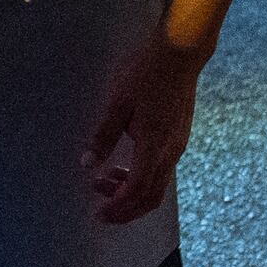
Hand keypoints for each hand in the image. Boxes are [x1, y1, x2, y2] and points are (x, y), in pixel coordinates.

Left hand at [83, 30, 207, 223]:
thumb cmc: (146, 74)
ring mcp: (178, 145)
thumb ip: (102, 136)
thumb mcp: (117, 103)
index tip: (99, 213)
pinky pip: (162, 171)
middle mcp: (171, 152)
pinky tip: (124, 165)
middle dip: (125, 209)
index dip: (118, 207)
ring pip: (158, 185)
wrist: (180, 54)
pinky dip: (142, 178)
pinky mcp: (179, 137)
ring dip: (132, 193)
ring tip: (105, 181)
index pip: (137, 190)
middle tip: (101, 209)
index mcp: (154, 146)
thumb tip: (87, 164)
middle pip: (151, 197)